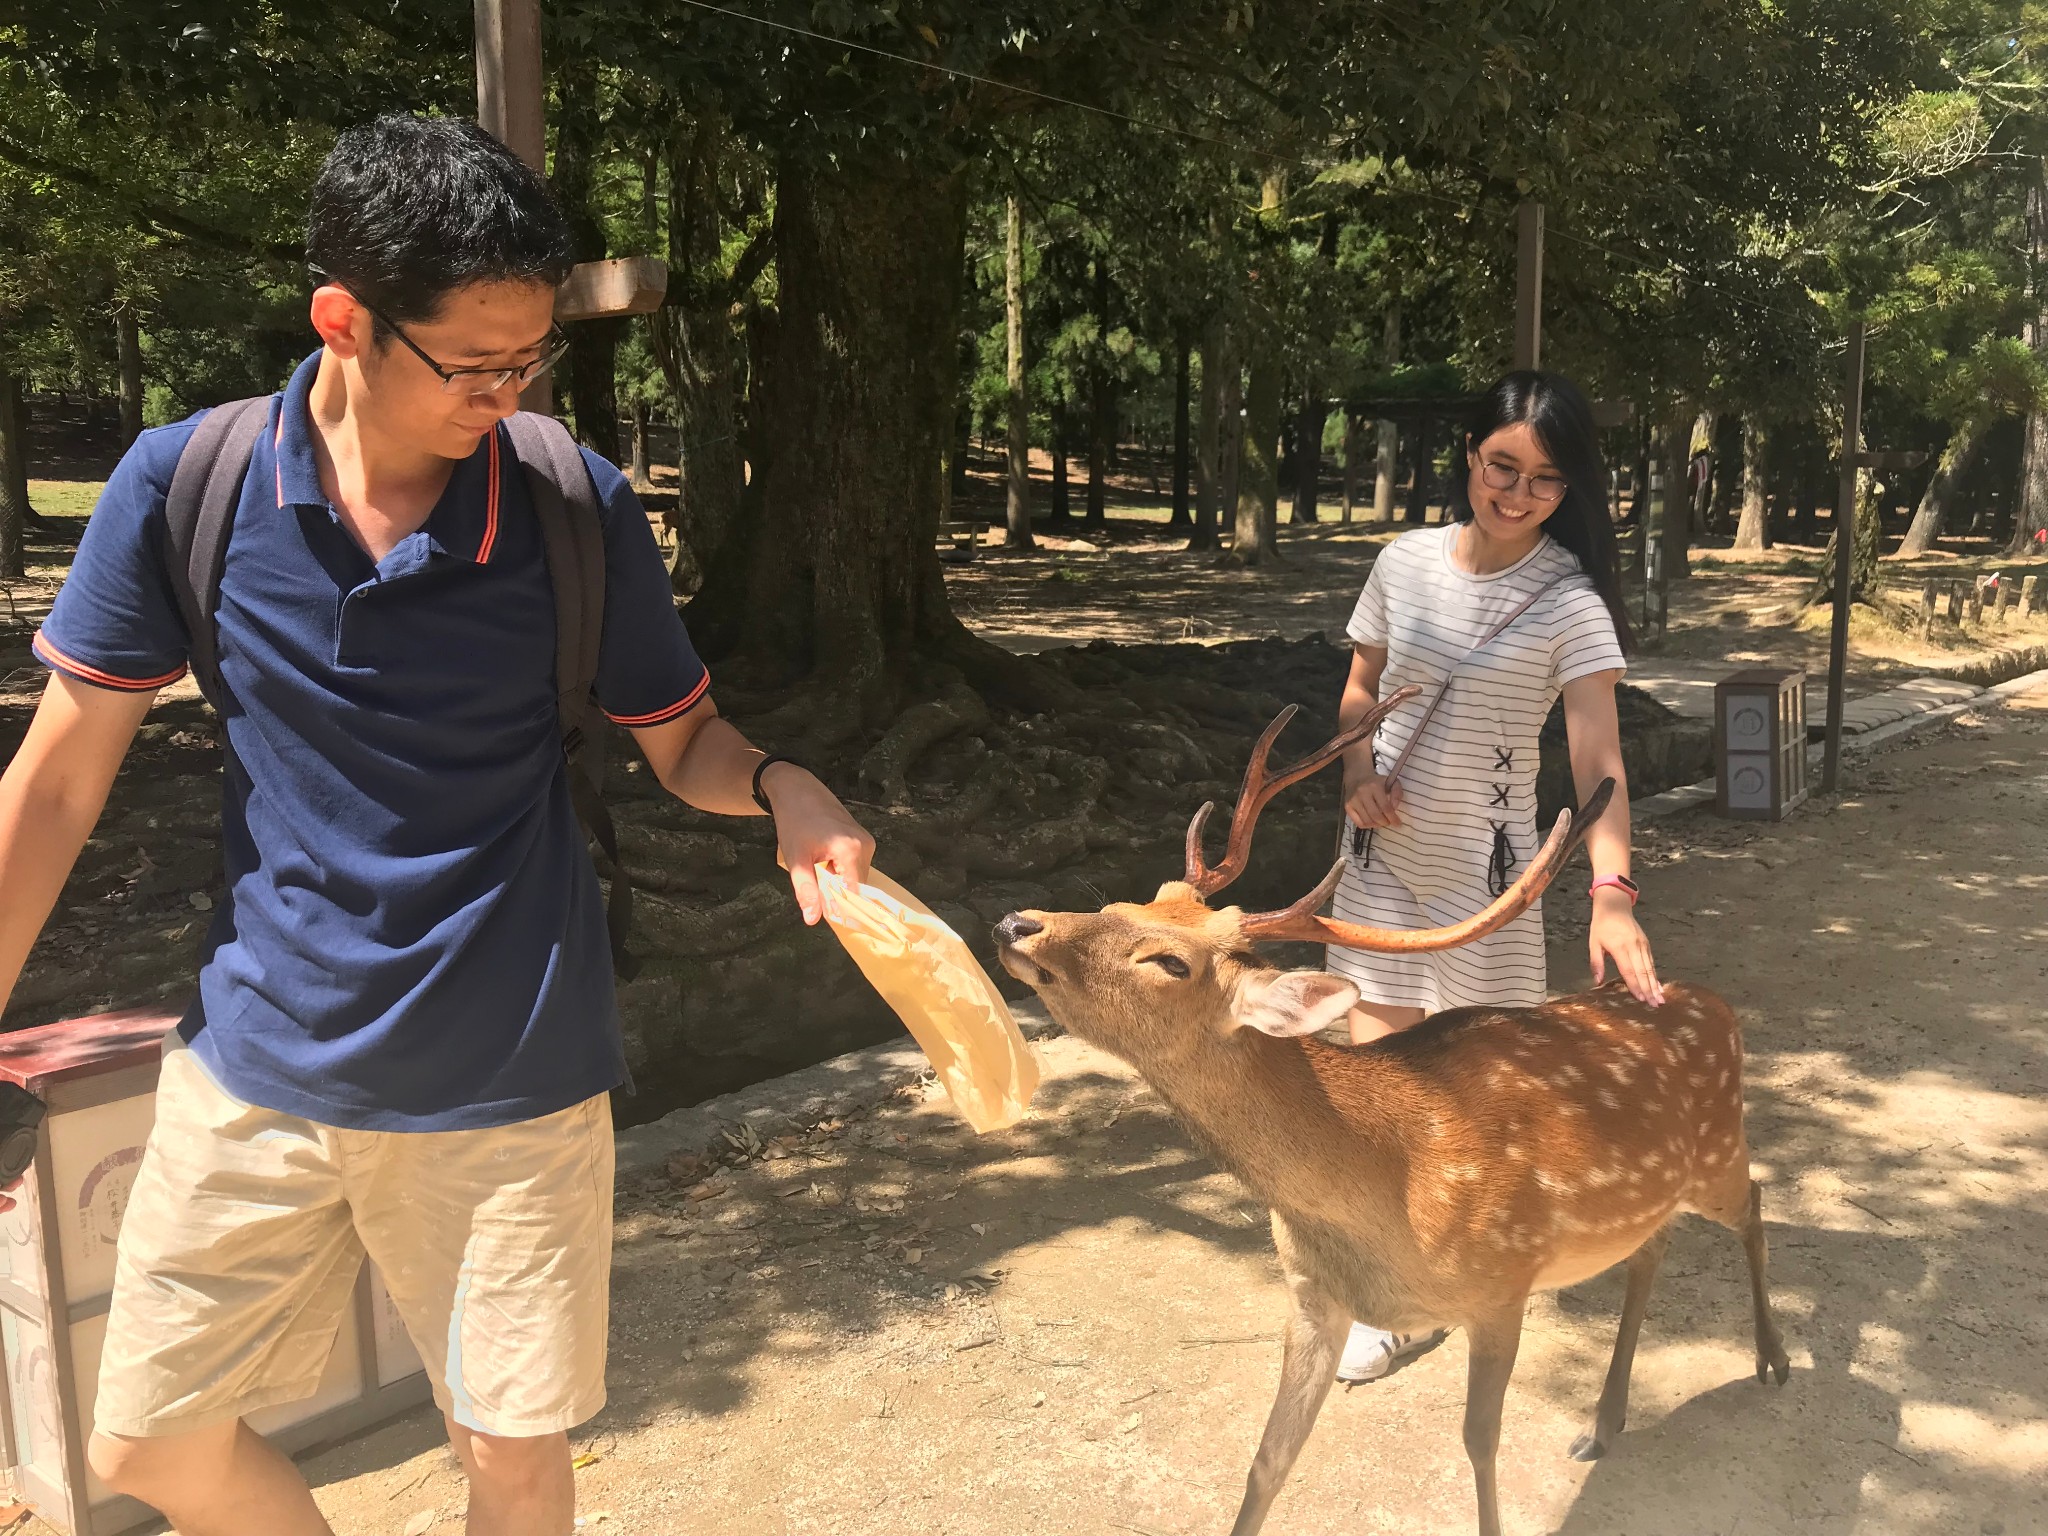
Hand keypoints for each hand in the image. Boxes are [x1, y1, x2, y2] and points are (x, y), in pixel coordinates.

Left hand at [762, 763, 875, 925]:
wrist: (796, 789)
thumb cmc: (794, 821)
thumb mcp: (796, 859)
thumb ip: (807, 890)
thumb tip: (813, 919)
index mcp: (852, 850)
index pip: (855, 893)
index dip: (841, 907)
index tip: (824, 913)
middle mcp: (866, 845)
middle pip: (856, 885)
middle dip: (836, 893)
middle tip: (813, 885)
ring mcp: (866, 840)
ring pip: (855, 876)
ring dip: (836, 881)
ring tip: (815, 867)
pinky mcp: (862, 838)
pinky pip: (854, 864)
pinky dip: (839, 870)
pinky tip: (822, 860)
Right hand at [1342, 770, 1402, 830]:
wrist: (1358, 777)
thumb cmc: (1377, 782)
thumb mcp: (1391, 782)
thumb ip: (1397, 793)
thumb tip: (1395, 808)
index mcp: (1375, 786)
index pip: (1385, 807)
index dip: (1392, 818)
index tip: (1398, 824)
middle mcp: (1362, 793)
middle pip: (1375, 815)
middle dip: (1385, 822)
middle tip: (1389, 823)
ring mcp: (1353, 800)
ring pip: (1366, 821)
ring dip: (1376, 825)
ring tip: (1381, 822)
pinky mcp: (1347, 806)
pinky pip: (1358, 822)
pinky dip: (1367, 826)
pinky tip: (1372, 822)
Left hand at [1589, 889, 1663, 1006]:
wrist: (1614, 906)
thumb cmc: (1601, 926)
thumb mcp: (1593, 943)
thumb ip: (1596, 962)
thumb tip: (1597, 982)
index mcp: (1619, 947)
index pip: (1628, 970)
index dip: (1635, 985)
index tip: (1640, 999)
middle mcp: (1634, 946)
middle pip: (1643, 971)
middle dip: (1649, 990)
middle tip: (1655, 1005)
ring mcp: (1642, 945)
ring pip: (1650, 968)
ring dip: (1655, 985)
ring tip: (1660, 999)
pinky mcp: (1646, 944)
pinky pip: (1652, 962)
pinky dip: (1656, 975)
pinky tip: (1659, 986)